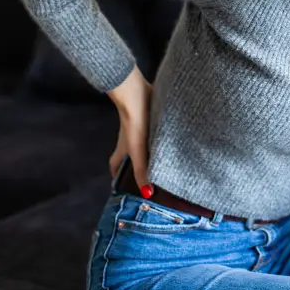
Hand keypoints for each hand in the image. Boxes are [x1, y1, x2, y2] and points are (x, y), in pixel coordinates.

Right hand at [106, 65, 153, 197]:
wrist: (137, 95)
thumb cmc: (134, 124)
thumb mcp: (138, 151)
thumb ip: (141, 171)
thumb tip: (147, 194)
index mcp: (124, 148)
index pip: (115, 164)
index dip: (116, 175)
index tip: (121, 185)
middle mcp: (131, 138)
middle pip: (130, 154)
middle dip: (137, 164)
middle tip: (150, 175)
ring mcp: (141, 126)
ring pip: (144, 142)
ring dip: (151, 150)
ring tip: (166, 160)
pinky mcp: (152, 116)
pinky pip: (156, 129)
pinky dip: (161, 136)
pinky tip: (174, 140)